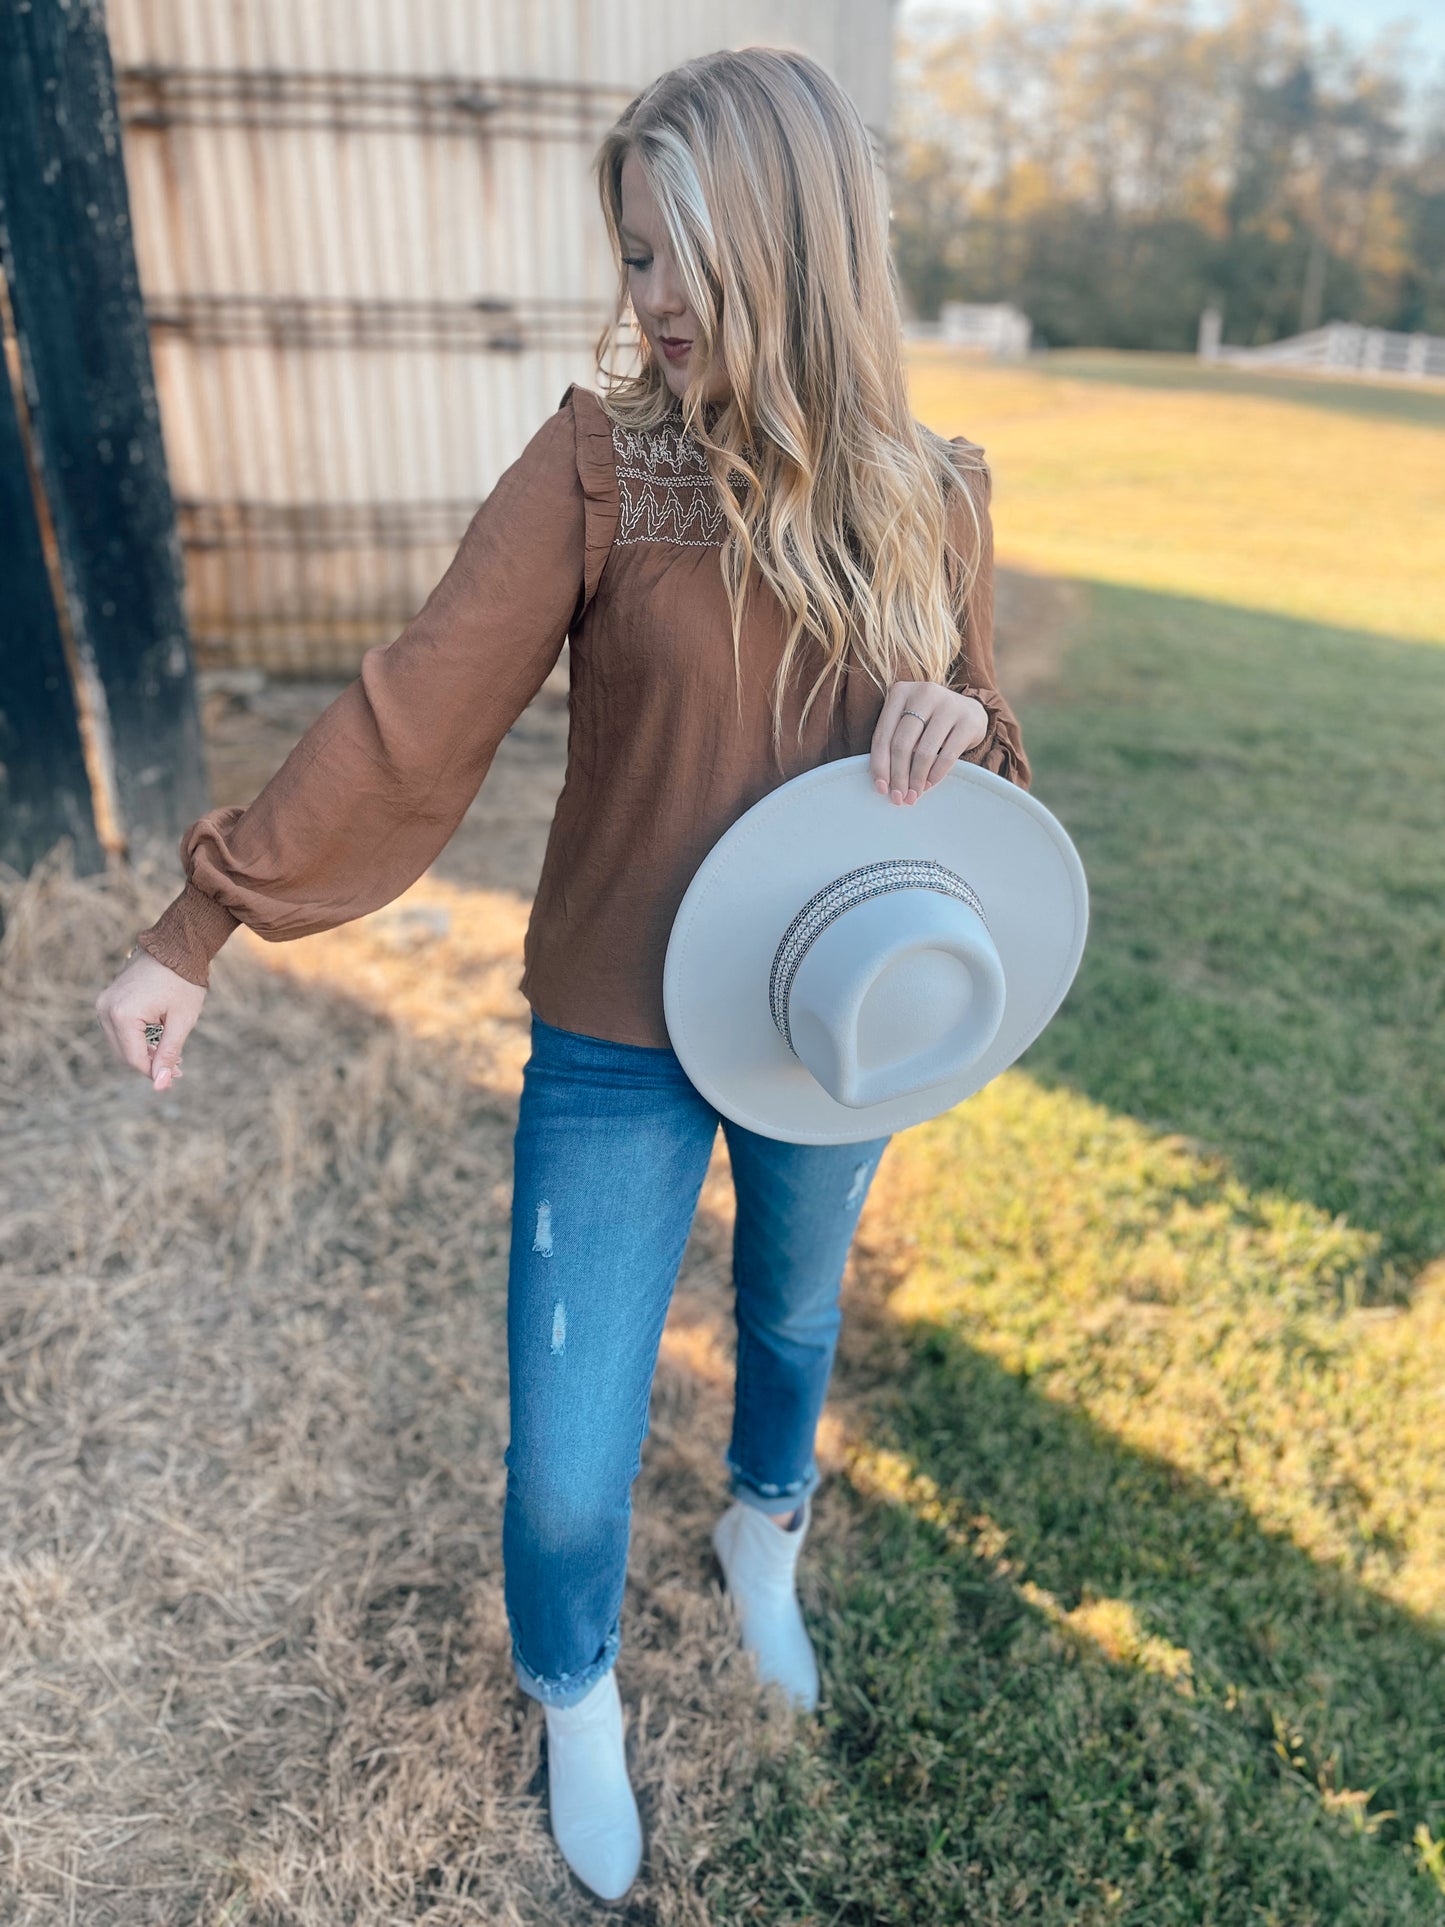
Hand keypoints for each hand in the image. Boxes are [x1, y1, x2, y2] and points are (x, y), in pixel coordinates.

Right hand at [95, 947, 206, 1090]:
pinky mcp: (108, 999)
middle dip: (150, 1063)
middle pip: (124, 1053)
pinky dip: (138, 1038)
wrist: (176, 944)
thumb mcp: (181, 1021)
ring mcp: (104, 1003)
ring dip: (144, 1052)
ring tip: (172, 1055)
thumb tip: (161, 1085)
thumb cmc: (183, 980)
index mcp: (122, 1015)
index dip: (155, 1072)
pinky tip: (160, 1040)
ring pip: (121, 1043)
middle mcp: (106, 1010)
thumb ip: (168, 1054)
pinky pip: (120, 1029)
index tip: (177, 1077)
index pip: (134, 1058)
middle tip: (178, 1069)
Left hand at [870, 681, 988, 805]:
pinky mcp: (968, 719)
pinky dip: (936, 774)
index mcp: (900, 692)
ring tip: (914, 794)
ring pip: (924, 751)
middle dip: (898, 776)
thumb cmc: (929, 722)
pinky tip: (929, 784)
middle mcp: (924, 693)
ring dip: (916, 779)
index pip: (883, 735)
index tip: (881, 788)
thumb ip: (893, 744)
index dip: (880, 765)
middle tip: (899, 797)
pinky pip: (947, 755)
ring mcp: (949, 704)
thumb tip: (883, 784)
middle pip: (902, 744)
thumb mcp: (908, 723)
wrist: (968, 711)